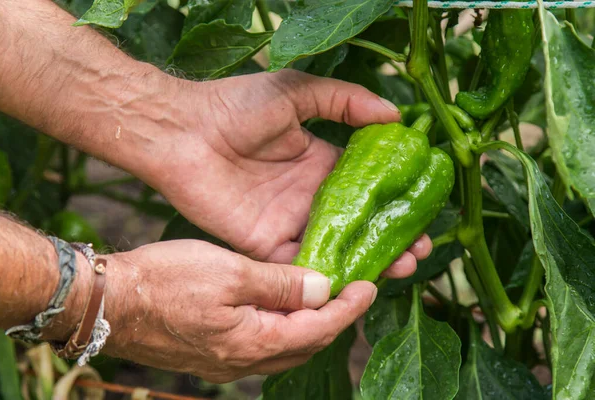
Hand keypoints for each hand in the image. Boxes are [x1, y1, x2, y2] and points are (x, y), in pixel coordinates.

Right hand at [102, 240, 376, 382]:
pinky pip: (261, 346)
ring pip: (284, 347)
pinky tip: (282, 307)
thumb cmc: (163, 281)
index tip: (369, 285)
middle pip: (306, 344)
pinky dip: (282, 327)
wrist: (107, 302)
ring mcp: (226, 362)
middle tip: (353, 291)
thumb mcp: (229, 272)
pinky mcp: (212, 354)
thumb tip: (322, 288)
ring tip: (323, 296)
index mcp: (253, 342)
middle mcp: (243, 362)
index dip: (349, 308)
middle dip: (335, 319)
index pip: (319, 329)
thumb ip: (279, 284)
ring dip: (309, 325)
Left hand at [149, 70, 431, 274]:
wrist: (182, 131)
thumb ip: (345, 101)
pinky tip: (357, 281)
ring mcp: (288, 222)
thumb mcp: (298, 93)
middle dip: (390, 238)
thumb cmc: (235, 106)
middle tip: (419, 250)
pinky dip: (327, 277)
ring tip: (403, 267)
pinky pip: (300, 266)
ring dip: (368, 261)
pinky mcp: (265, 245)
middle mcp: (308, 197)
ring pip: (336, 249)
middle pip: (358, 225)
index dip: (394, 201)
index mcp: (319, 163)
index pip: (366, 188)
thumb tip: (396, 114)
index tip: (423, 212)